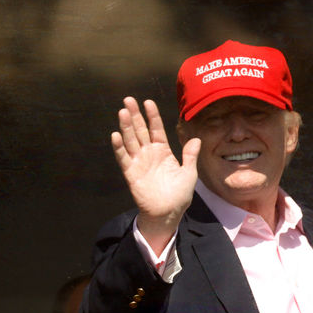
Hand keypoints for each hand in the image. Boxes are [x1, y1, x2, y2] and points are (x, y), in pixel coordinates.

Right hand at [111, 97, 200, 254]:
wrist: (168, 213)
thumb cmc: (179, 194)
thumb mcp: (189, 173)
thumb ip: (190, 156)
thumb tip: (197, 139)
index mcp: (163, 151)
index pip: (156, 129)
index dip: (152, 116)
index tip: (148, 102)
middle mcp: (149, 153)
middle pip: (140, 130)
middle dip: (135, 115)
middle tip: (128, 99)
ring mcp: (139, 162)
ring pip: (131, 140)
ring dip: (126, 126)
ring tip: (123, 112)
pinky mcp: (131, 173)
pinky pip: (124, 158)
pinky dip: (119, 147)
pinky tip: (115, 135)